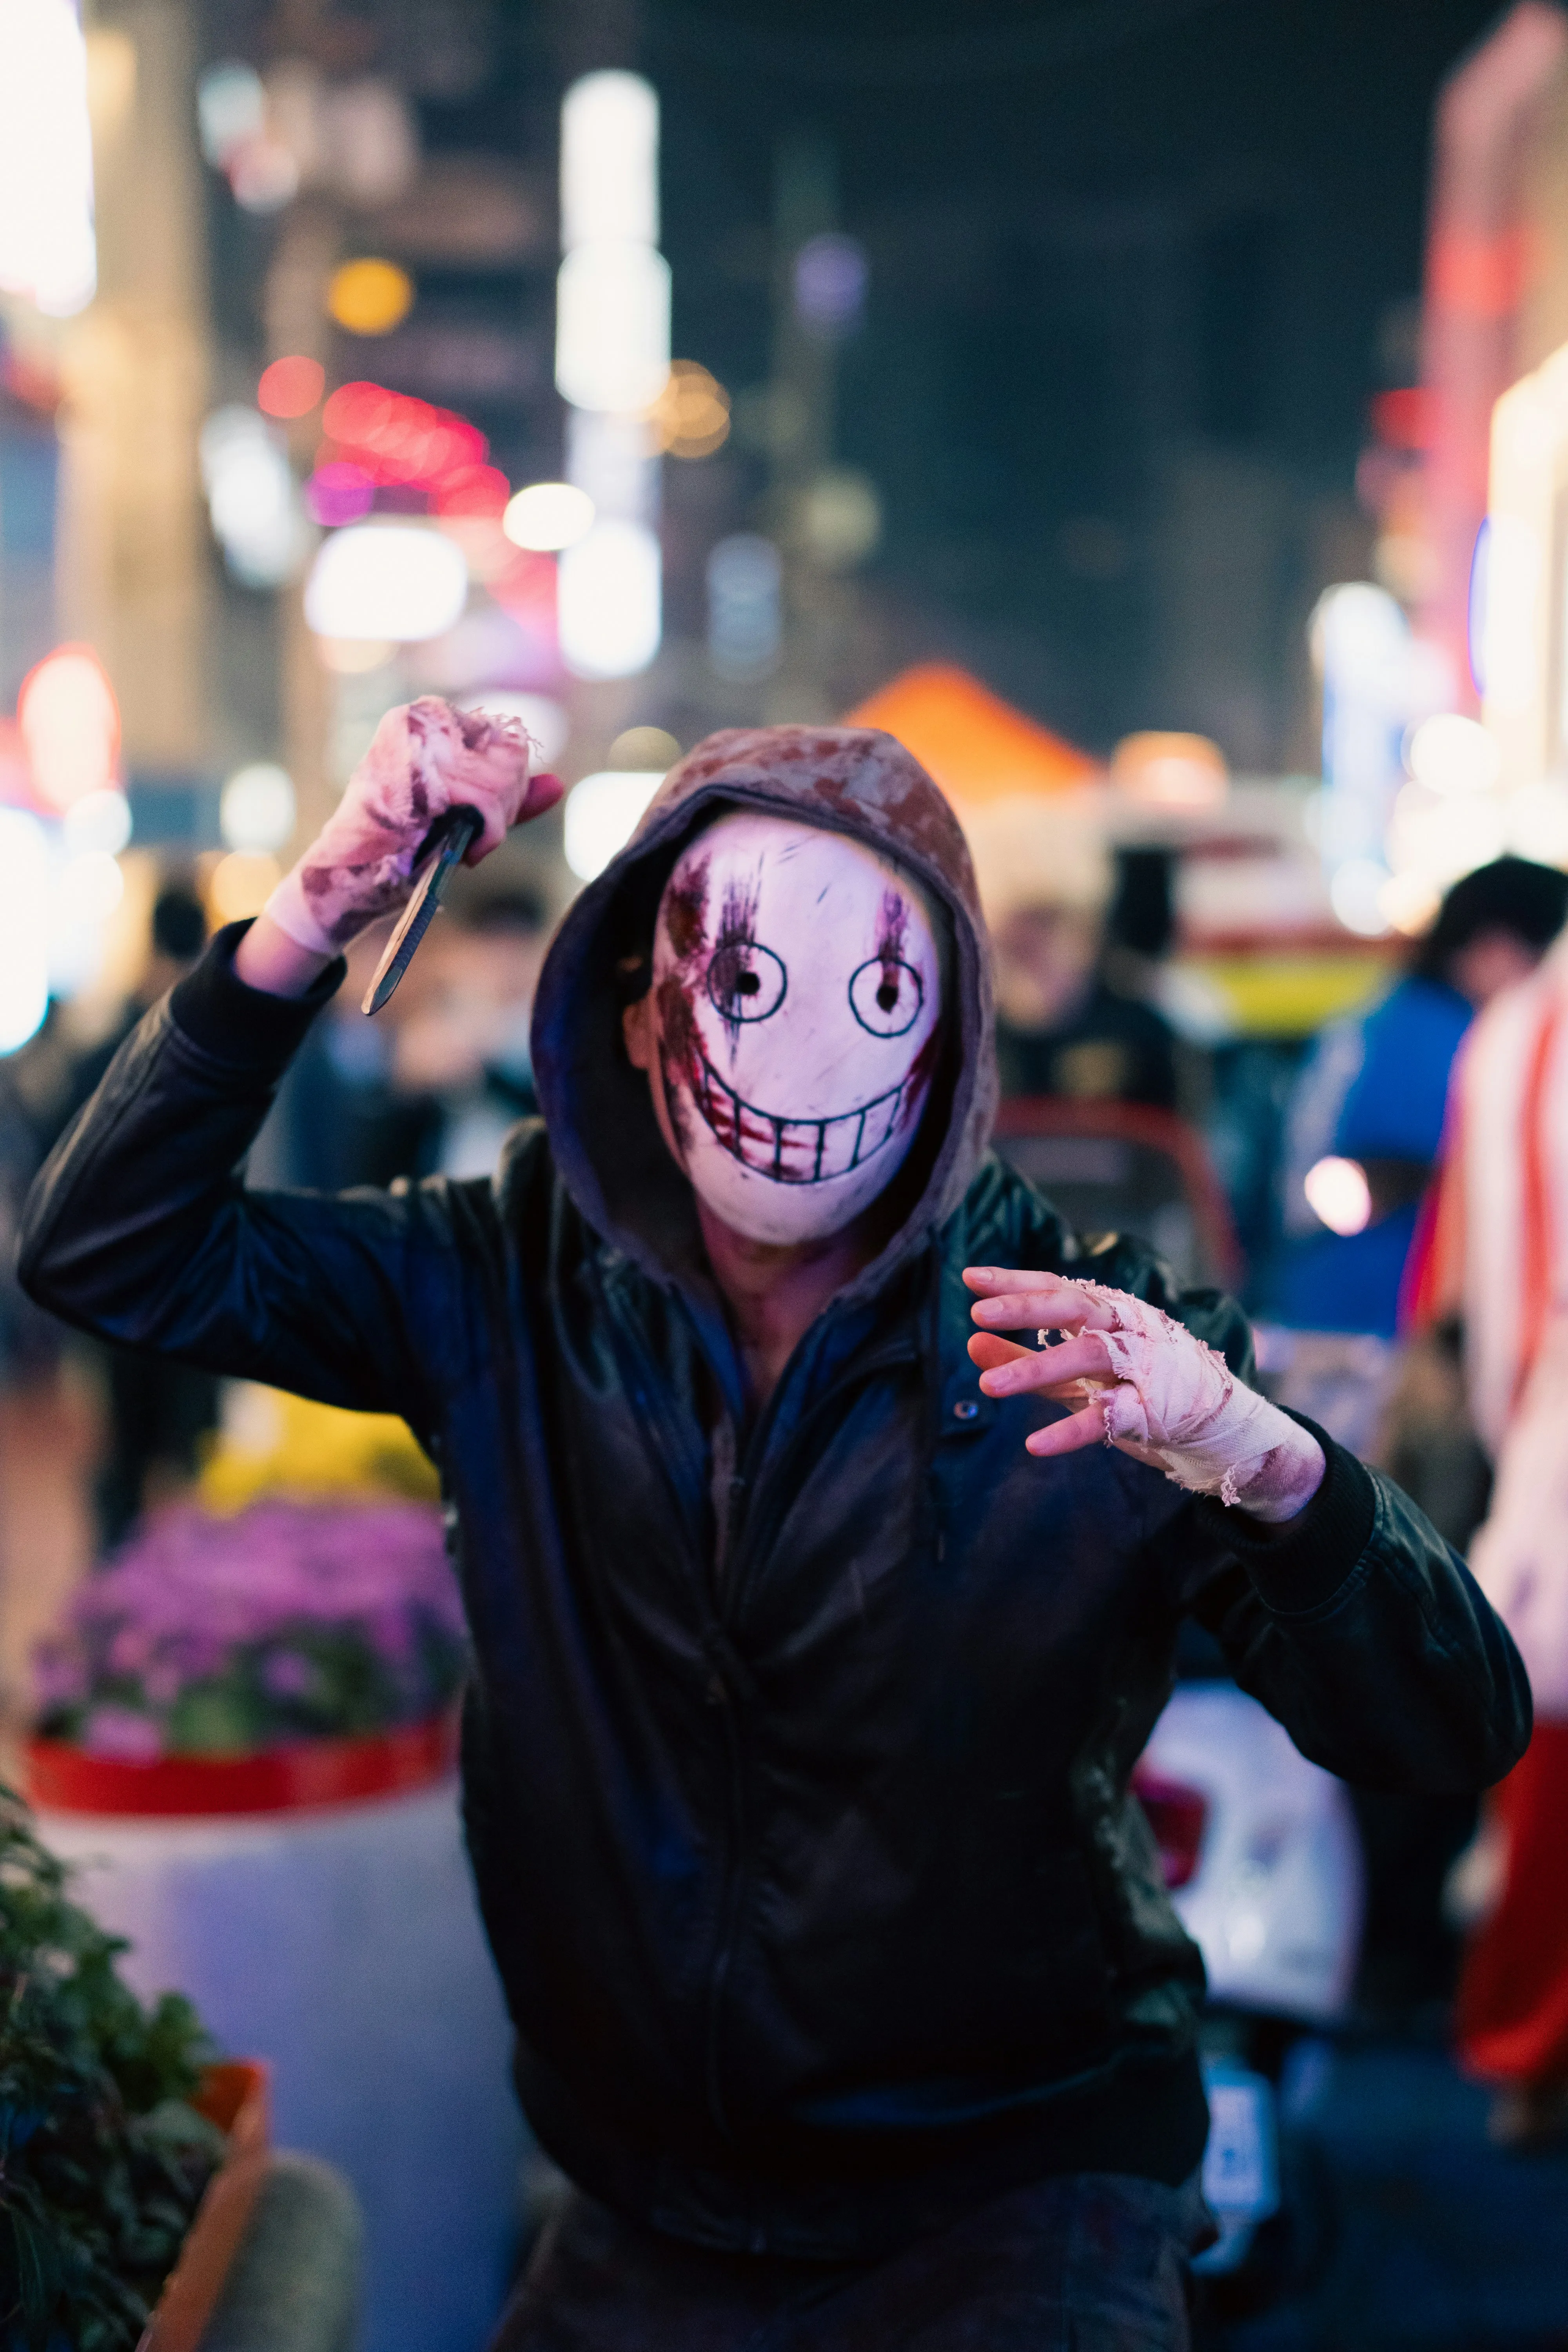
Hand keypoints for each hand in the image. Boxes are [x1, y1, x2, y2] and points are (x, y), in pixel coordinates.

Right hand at [264, 698, 560, 958]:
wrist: (350, 877)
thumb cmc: (399, 846)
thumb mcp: (460, 813)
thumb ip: (508, 796)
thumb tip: (558, 785)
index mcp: (428, 718)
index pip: (504, 738)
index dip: (507, 785)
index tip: (478, 820)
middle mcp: (422, 718)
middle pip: (510, 754)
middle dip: (504, 805)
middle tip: (471, 838)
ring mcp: (419, 742)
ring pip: (502, 776)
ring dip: (494, 823)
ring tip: (463, 846)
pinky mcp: (422, 773)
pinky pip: (488, 800)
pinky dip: (489, 835)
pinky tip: (466, 853)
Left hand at [964, 1268, 1323, 1522]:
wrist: (1217, 1427)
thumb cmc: (1139, 1389)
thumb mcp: (1075, 1373)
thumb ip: (1025, 1357)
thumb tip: (970, 1342)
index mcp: (1109, 1313)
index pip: (1058, 1287)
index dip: (1015, 1283)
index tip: (970, 1278)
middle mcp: (1129, 1329)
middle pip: (1076, 1307)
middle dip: (1026, 1308)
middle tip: (978, 1313)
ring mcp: (1145, 1366)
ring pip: (1090, 1356)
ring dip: (1037, 1368)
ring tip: (988, 1387)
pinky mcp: (1156, 1410)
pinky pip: (1109, 1417)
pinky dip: (1070, 1432)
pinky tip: (1034, 1445)